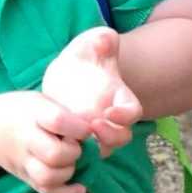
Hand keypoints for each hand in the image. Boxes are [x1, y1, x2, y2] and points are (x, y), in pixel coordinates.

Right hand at [0, 91, 92, 192]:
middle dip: (74, 152)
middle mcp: (26, 139)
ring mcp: (24, 162)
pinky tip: (80, 187)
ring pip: (49, 177)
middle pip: (54, 154)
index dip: (78, 127)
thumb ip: (65, 113)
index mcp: (33, 114)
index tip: (85, 128)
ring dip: (68, 172)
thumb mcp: (41, 100)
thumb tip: (93, 130)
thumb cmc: (23, 111)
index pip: (58, 121)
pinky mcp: (26, 178)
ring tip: (71, 162)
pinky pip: (46, 191)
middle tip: (76, 146)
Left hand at [41, 27, 142, 157]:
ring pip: (102, 149)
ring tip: (74, 137)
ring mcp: (94, 129)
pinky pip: (80, 152)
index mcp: (121, 97)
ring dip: (92, 148)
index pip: (133, 112)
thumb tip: (105, 40)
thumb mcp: (93, 42)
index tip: (111, 112)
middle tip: (92, 127)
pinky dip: (73, 151)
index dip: (126, 116)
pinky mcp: (76, 136)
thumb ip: (102, 40)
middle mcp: (111, 118)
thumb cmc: (87, 55)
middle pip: (121, 137)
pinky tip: (58, 141)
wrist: (68, 72)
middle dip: (110, 136)